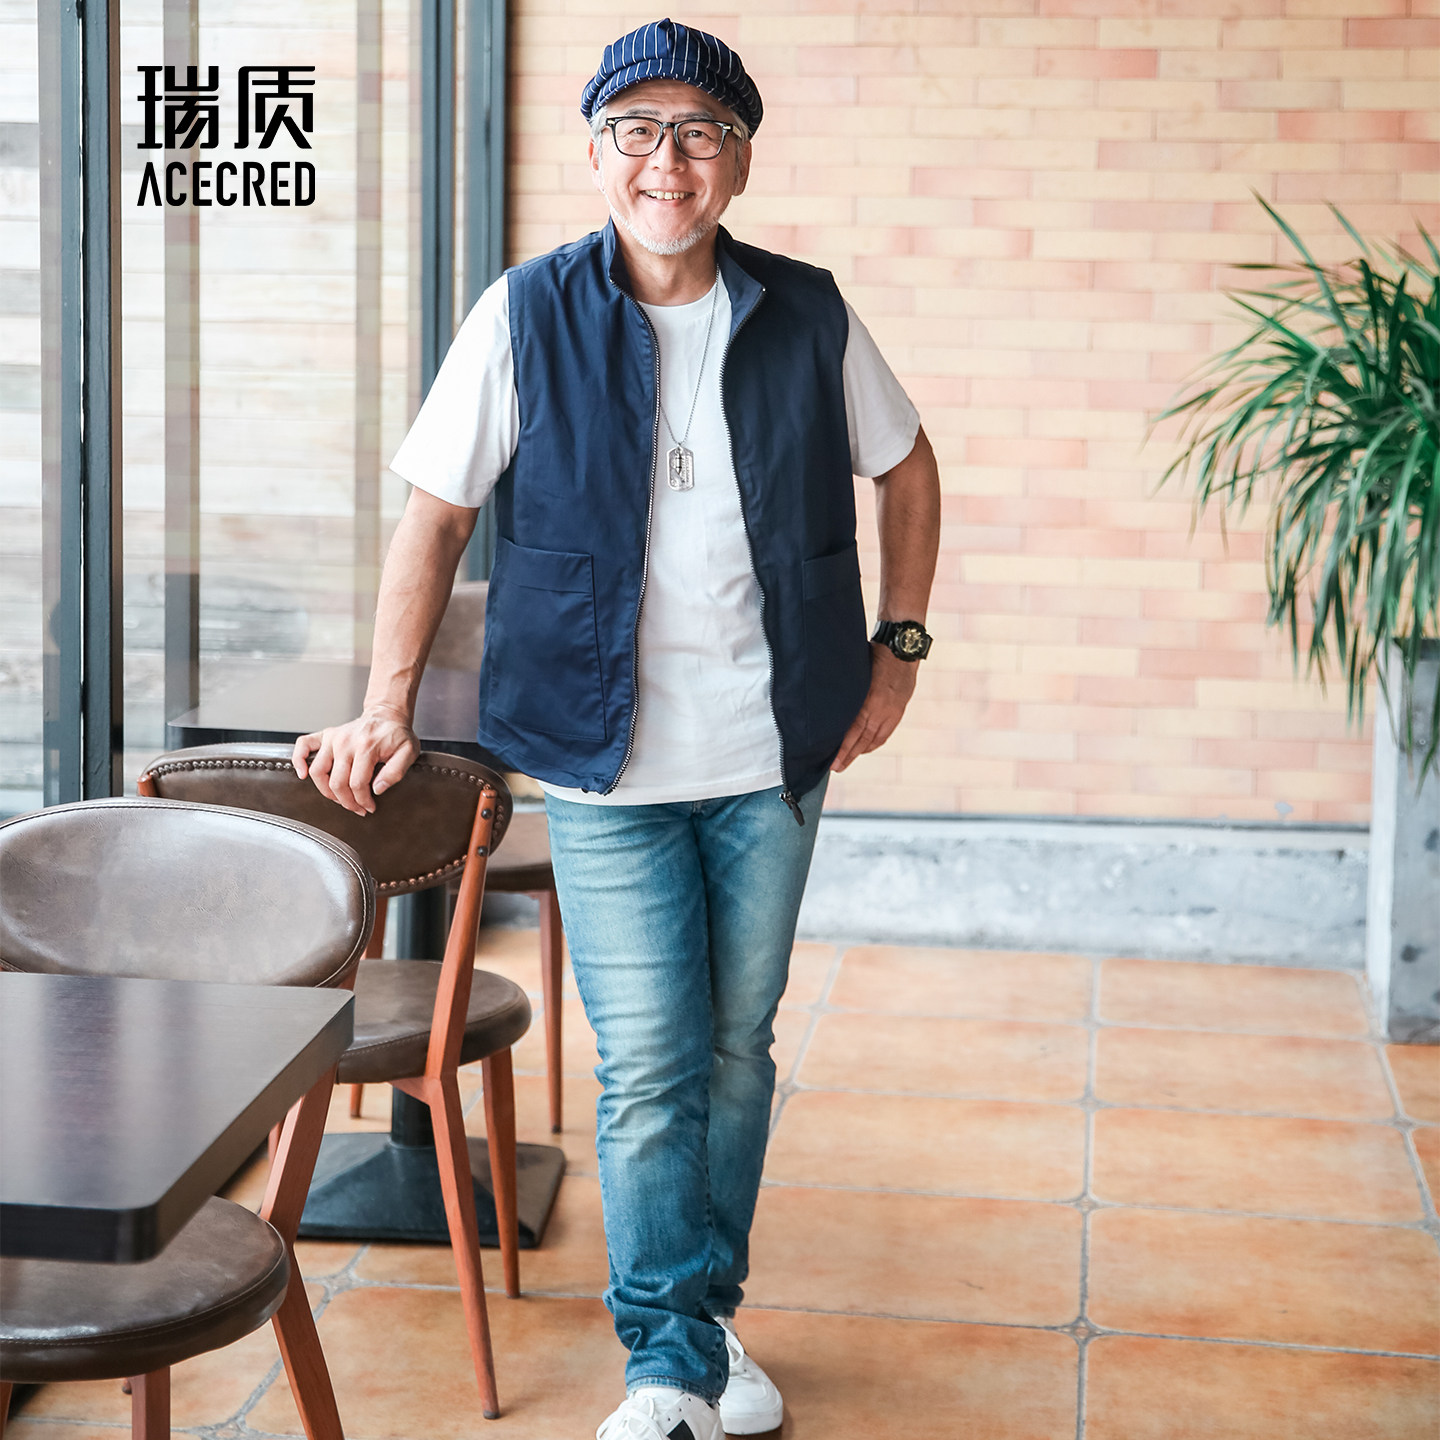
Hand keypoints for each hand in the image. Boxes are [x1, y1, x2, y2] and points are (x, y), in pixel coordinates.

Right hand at [292, 704, 419, 815]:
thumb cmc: (397, 735)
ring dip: (326, 791)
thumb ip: (396, 772)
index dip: (363, 801)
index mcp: (367, 747)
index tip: (369, 807)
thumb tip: (377, 789)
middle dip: (347, 802)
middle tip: (358, 808)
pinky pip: (303, 745)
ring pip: (318, 772)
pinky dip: (298, 760)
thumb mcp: (408, 752)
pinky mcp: (325, 735)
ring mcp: (333, 738)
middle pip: (337, 782)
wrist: (387, 715)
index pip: (357, 784)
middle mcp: (346, 742)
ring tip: (340, 799)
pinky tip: (303, 774)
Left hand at [831, 643, 918, 772]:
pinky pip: (885, 733)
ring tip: (847, 761)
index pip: (854, 731)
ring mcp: (893, 711)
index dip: (843, 748)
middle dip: (849, 756)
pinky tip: (865, 748)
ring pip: (875, 739)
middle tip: (836, 768)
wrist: (902, 647)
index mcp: (870, 700)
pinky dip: (874, 743)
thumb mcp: (857, 671)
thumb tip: (829, 706)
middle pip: (864, 740)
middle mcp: (883, 709)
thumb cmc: (875, 653)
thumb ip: (847, 691)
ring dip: (860, 752)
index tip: (832, 760)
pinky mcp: (899, 710)